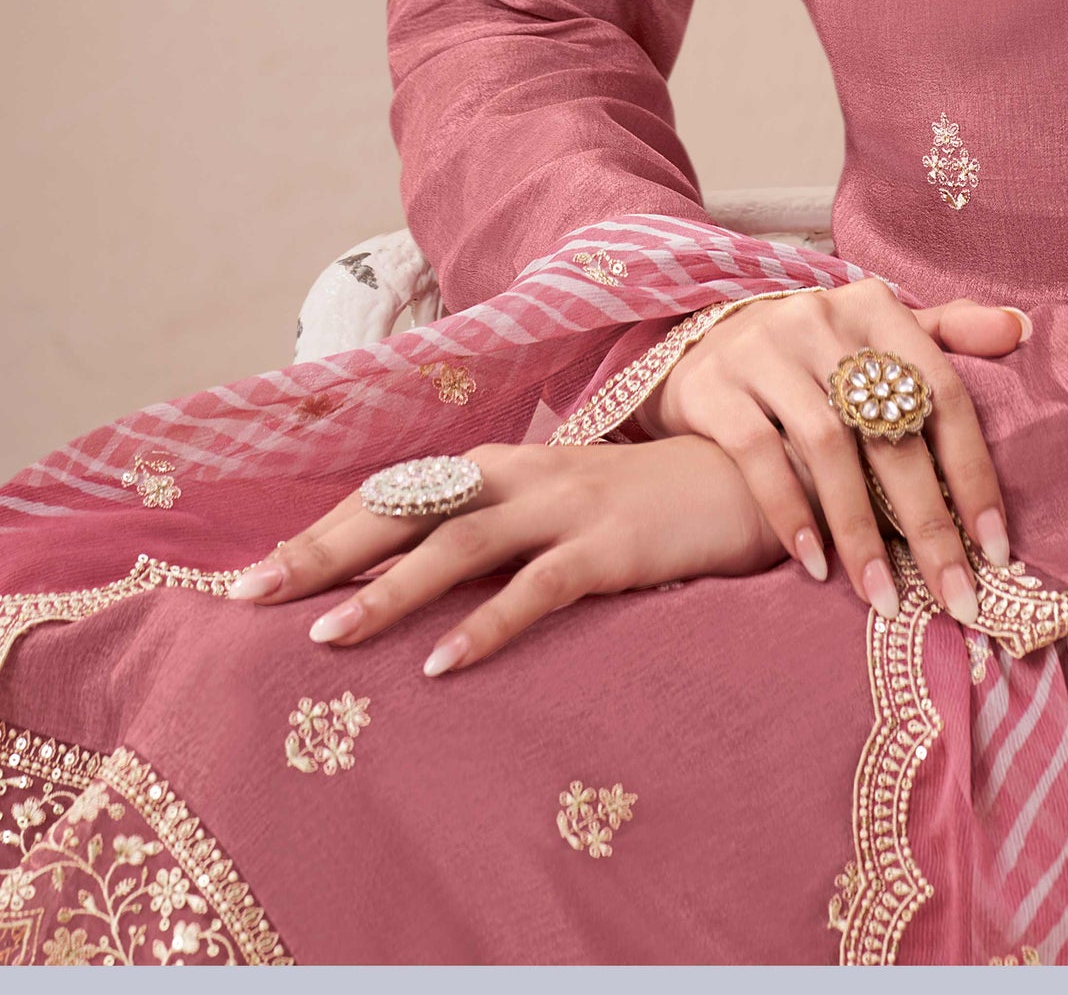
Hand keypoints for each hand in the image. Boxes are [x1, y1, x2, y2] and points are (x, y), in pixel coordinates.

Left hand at [224, 434, 780, 674]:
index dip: (324, 530)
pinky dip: (486, 626)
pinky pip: (538, 588)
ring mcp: (568, 506)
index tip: (255, 572)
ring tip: (325, 636)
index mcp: (504, 465)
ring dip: (388, 590)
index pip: (395, 493)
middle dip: (324, 551)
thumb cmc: (650, 502)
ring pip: (459, 544)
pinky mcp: (612, 545)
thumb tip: (422, 570)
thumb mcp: (563, 506)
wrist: (754, 480)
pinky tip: (442, 665)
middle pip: (406, 509)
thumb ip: (499, 527)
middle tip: (249, 596)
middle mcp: (523, 474)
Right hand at [643, 278, 1031, 628]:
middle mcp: (820, 317)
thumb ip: (945, 334)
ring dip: (861, 531)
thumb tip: (1020, 328)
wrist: (701, 350)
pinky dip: (790, 512)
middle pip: (890, 430)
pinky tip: (816, 565)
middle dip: (929, 522)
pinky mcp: (714, 385)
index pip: (943, 391)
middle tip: (955, 596)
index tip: (995, 548)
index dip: (974, 471)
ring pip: (827, 447)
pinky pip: (758, 454)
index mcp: (874, 306)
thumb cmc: (811, 357)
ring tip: (884, 596)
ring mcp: (763, 347)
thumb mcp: (874, 334)